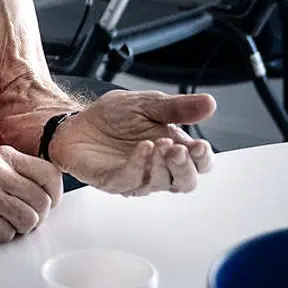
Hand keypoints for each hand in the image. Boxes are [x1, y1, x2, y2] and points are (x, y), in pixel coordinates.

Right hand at [0, 147, 64, 242]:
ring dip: (17, 229)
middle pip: (42, 202)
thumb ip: (13, 178)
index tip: (45, 206)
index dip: (53, 197)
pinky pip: (4, 234)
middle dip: (36, 219)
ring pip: (27, 220)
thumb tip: (47, 198)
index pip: (50, 174)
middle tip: (20, 221)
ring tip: (0, 224)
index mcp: (0, 156)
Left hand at [49, 90, 216, 195]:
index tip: (201, 146)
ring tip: (160, 144)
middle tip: (179, 149)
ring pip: (161, 183)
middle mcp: (159, 168)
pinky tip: (143, 149)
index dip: (204, 158)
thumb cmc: (112, 116)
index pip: (200, 163)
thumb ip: (177, 107)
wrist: (77, 121)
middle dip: (186, 167)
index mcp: (173, 148)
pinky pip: (131, 180)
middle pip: (186, 181)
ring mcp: (137, 177)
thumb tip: (210, 103)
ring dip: (163, 165)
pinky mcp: (114, 181)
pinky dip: (139, 165)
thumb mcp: (147, 104)